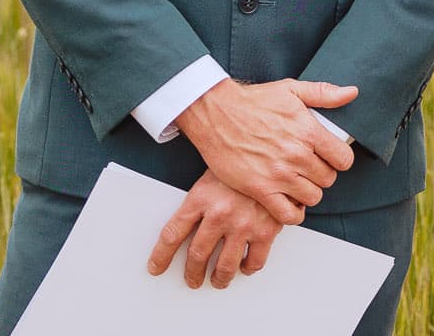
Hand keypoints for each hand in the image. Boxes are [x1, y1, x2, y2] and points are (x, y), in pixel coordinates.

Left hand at [146, 171, 287, 289]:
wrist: (276, 153)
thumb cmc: (245, 159)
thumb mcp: (214, 171)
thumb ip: (201, 199)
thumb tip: (186, 223)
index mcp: (202, 197)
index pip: (172, 234)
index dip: (161, 255)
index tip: (156, 267)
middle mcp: (220, 214)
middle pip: (197, 255)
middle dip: (192, 273)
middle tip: (192, 278)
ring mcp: (243, 224)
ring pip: (225, 266)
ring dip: (219, 278)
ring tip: (218, 280)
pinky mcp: (266, 230)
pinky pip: (254, 261)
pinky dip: (248, 268)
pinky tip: (245, 266)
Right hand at [175, 78, 357, 223]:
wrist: (216, 113)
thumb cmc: (252, 102)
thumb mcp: (291, 89)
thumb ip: (324, 93)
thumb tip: (351, 93)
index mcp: (307, 130)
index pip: (343, 159)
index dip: (339, 159)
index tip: (330, 157)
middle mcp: (296, 154)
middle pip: (328, 179)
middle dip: (322, 174)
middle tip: (309, 167)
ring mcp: (278, 174)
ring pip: (312, 197)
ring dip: (308, 191)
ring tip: (298, 181)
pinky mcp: (260, 189)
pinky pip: (289, 215)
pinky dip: (293, 212)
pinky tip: (288, 200)